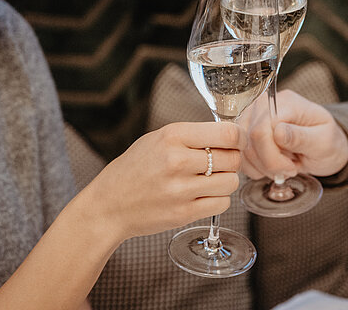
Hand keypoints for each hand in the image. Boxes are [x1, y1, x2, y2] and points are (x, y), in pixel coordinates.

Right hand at [79, 121, 244, 242]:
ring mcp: (181, 189)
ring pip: (230, 182)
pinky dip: (218, 200)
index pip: (226, 134)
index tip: (238, 141)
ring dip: (226, 181)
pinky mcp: (183, 213)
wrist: (108, 206)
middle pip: (232, 159)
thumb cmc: (134, 169)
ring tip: (209, 180)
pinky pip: (222, 204)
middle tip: (220, 163)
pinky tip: (203, 196)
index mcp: (172, 136)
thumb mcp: (157, 139)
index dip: (239, 137)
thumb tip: (230, 135)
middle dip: (232, 160)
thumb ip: (192, 136)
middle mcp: (177, 161)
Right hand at [240, 89, 347, 180]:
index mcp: (286, 102)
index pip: (262, 130)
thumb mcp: (324, 142)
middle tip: (289, 170)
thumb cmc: (328, 143)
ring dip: (261, 167)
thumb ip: (301, 137)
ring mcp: (253, 116)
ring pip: (242, 148)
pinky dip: (254, 167)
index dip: (272, 156)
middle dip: (268, 163)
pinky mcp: (247, 130)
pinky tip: (272, 167)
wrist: (324, 147)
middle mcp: (264, 104)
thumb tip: (278, 132)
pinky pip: (240, 153)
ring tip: (283, 168)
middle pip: (249, 139)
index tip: (291, 168)